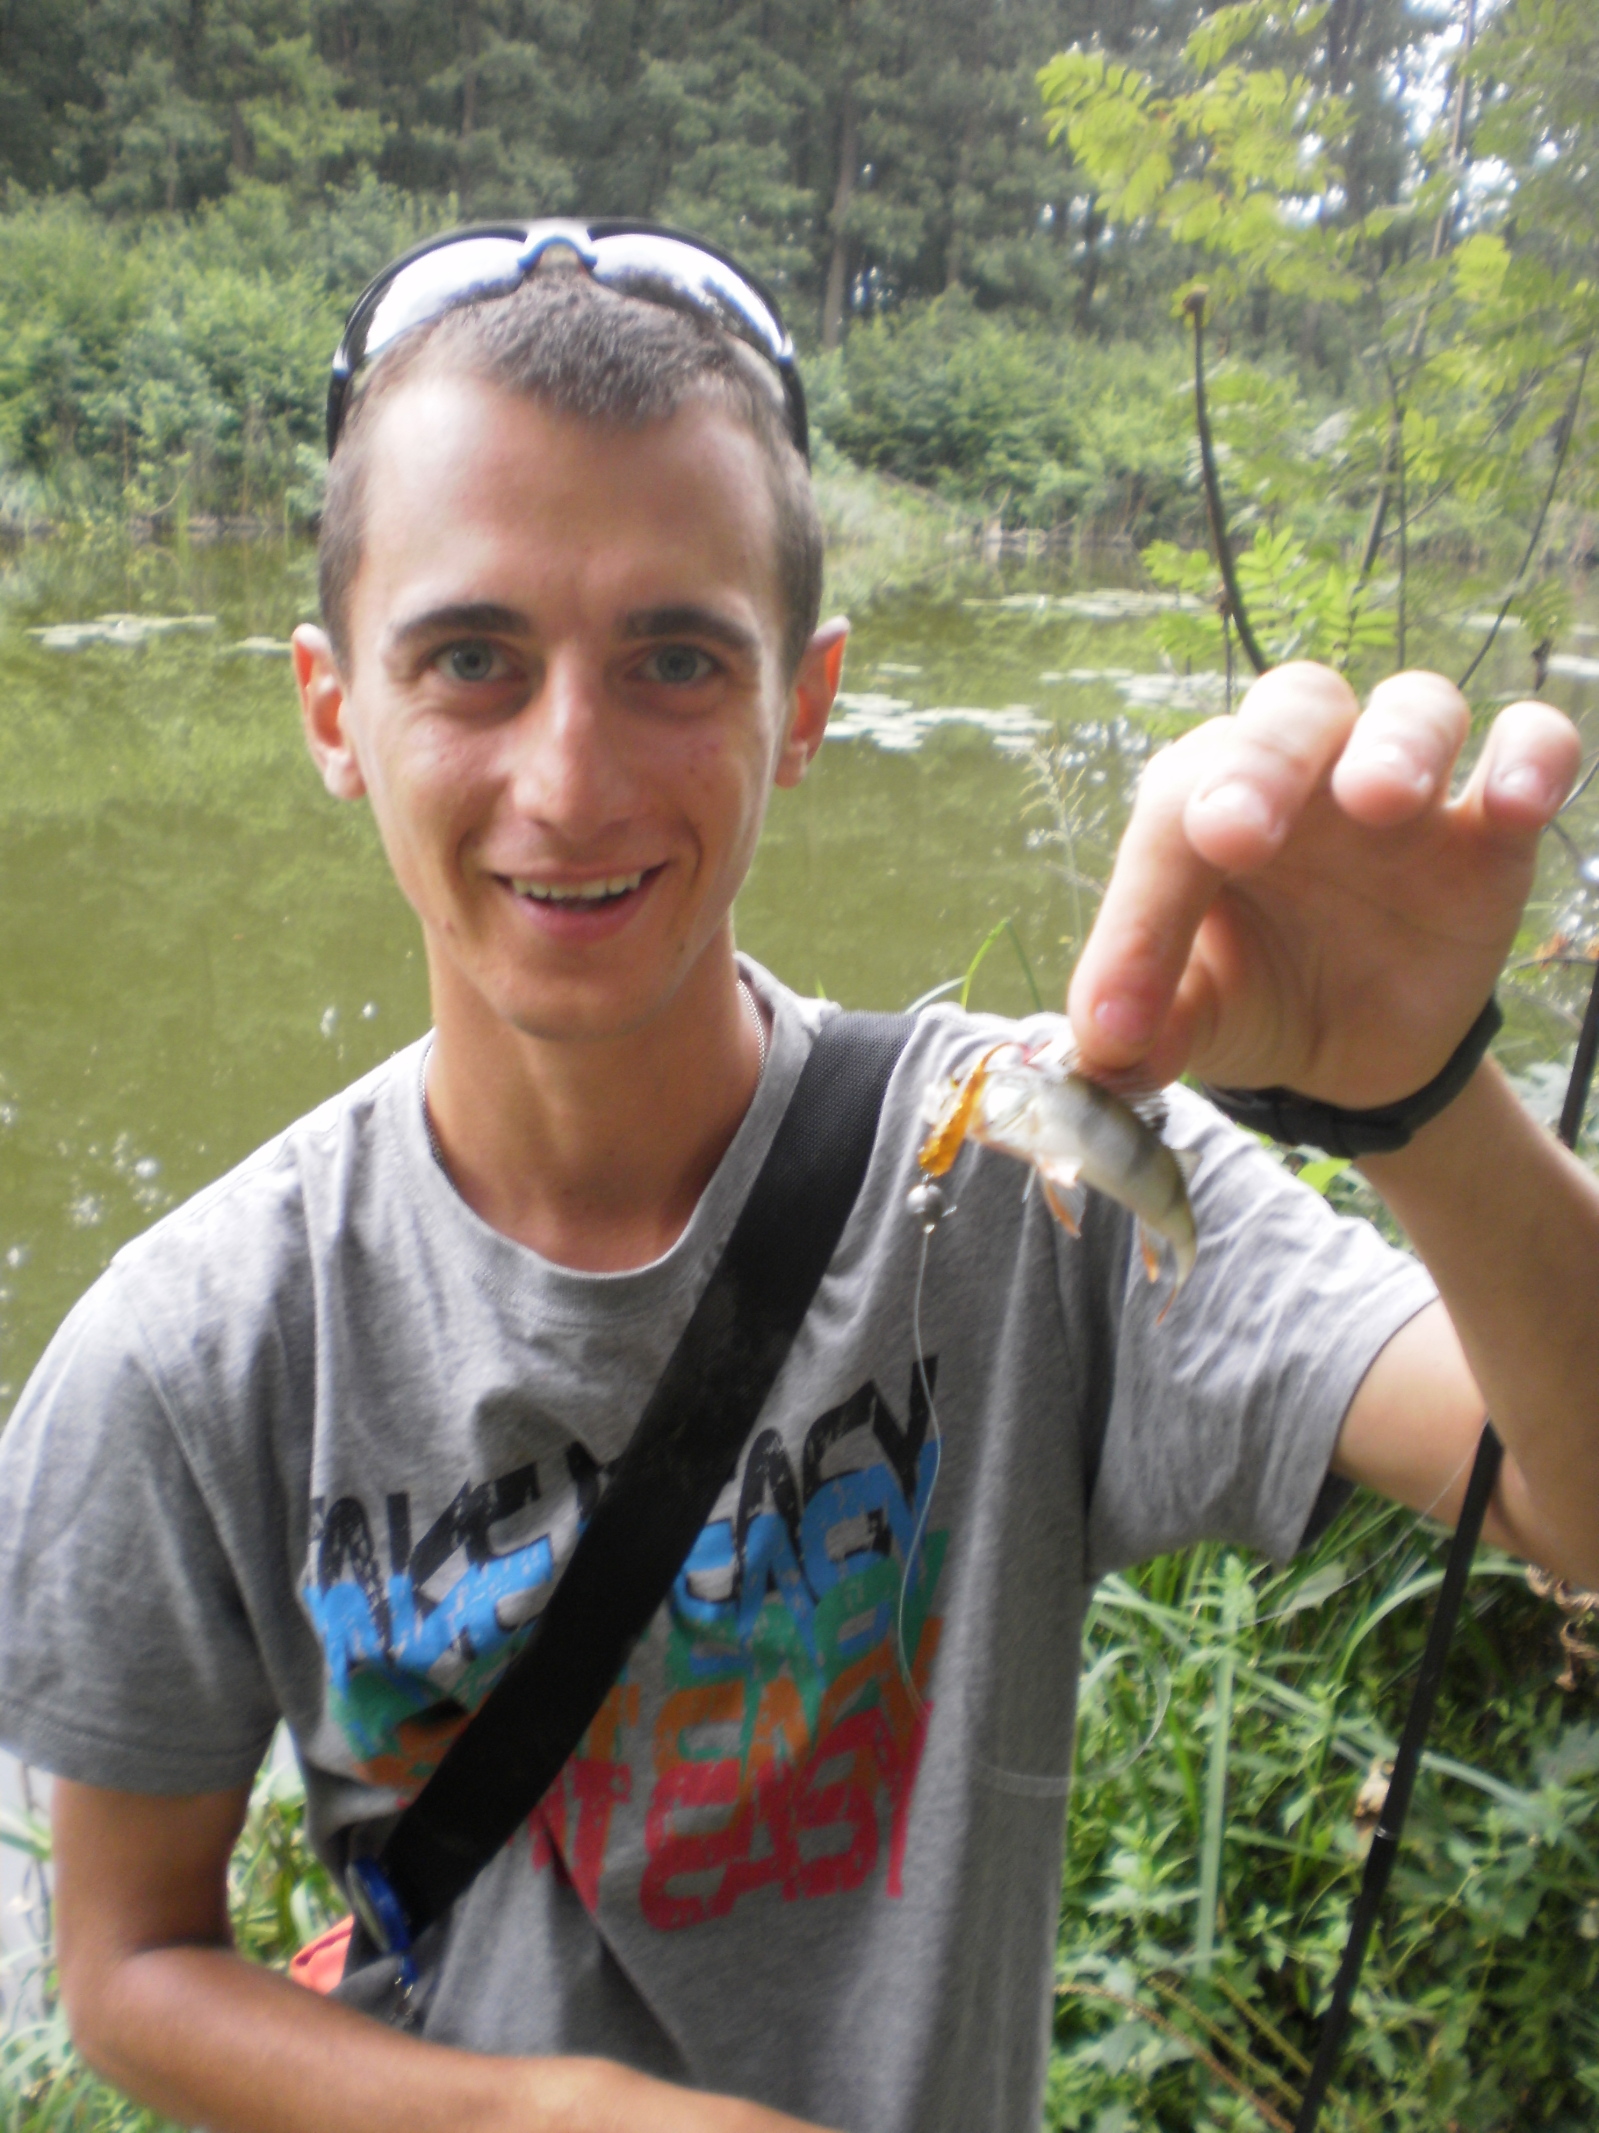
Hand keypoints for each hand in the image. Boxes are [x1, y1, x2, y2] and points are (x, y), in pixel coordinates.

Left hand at [1067, 663, 1581, 1104]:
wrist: (1351, 1050)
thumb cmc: (1253, 997)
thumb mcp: (1194, 1021)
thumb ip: (1147, 1028)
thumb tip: (1105, 1053)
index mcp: (1204, 803)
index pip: (1171, 817)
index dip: (1141, 914)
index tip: (1124, 1015)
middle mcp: (1302, 771)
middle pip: (1292, 710)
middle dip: (1264, 762)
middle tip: (1235, 832)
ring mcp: (1401, 791)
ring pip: (1413, 707)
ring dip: (1399, 742)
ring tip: (1381, 799)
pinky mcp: (1489, 831)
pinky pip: (1528, 749)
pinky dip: (1529, 759)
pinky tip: (1515, 804)